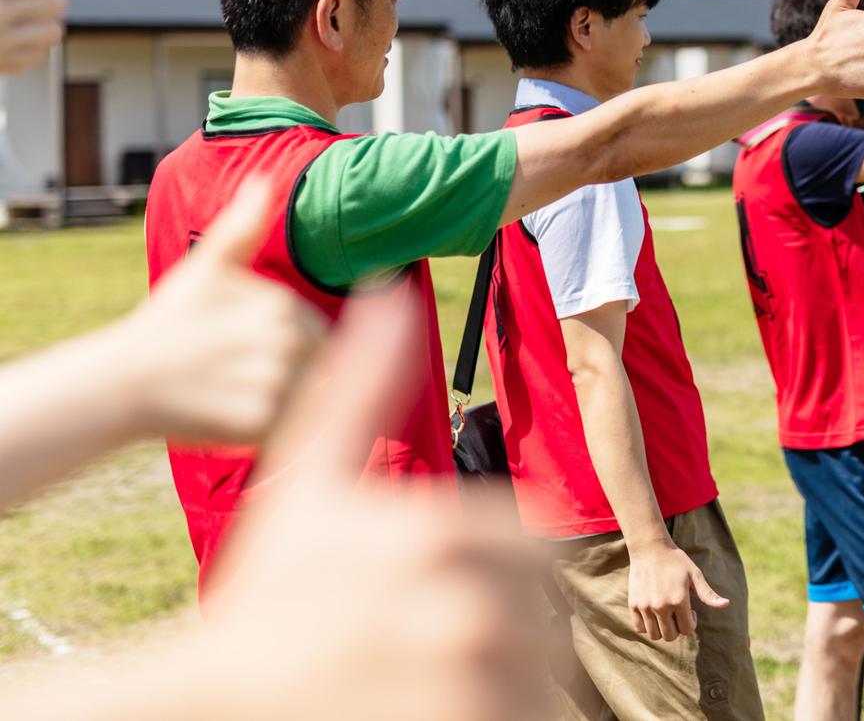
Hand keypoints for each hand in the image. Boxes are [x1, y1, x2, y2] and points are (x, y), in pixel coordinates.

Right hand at [0, 0, 65, 75]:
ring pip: (54, 32)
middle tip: (48, 2)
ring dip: (46, 26)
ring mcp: (0, 44)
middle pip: (55, 3)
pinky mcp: (2, 66)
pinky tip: (17, 42)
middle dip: (53, 2)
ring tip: (32, 23)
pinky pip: (37, 56)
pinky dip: (31, 48)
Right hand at [128, 180, 326, 443]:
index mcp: (284, 306)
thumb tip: (263, 181)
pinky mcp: (265, 424)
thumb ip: (241, 227)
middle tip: (232, 374)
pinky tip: (230, 416)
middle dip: (286, 375)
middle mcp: (290, 342)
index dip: (283, 347)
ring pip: (306, 400)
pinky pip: (288, 430)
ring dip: (281, 402)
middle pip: (317, 367)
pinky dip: (268, 429)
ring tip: (231, 394)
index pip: (316, 334)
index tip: (240, 349)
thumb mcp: (207, 268)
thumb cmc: (167, 324)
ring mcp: (279, 384)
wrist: (122, 382)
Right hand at [203, 291, 546, 720]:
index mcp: (441, 536)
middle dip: (501, 640)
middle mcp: (466, 607)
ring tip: (435, 692)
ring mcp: (467, 682)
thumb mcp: (307, 485)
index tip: (444, 606)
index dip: (497, 582)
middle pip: (540, 624)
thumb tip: (388, 294)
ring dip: (502, 691)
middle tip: (436, 660)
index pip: (533, 556)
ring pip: (536, 685)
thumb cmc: (261, 598)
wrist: (213, 709)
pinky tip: (442, 716)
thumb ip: (361, 388)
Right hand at [628, 543, 727, 640]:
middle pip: (670, 636)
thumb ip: (708, 594)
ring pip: (655, 635)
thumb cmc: (676, 561)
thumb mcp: (695, 575)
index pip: (686, 630)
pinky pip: (640, 628)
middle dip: (677, 629)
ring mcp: (645, 606)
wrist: (650, 548)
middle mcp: (661, 606)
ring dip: (662, 629)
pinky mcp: (634, 605)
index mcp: (679, 600)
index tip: (690, 610)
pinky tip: (653, 612)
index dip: (691, 623)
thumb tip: (726, 604)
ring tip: (665, 614)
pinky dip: (647, 626)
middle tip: (677, 613)